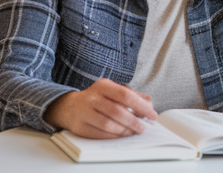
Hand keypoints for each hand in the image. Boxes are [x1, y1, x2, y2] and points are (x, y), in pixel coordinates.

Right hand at [43, 78, 157, 138]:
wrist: (69, 106)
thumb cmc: (97, 99)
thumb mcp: (113, 92)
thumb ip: (132, 96)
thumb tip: (149, 104)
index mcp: (103, 86)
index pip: (126, 95)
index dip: (141, 107)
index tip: (152, 115)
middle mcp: (92, 97)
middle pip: (118, 111)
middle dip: (134, 121)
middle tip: (143, 128)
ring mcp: (84, 111)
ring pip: (108, 124)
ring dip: (124, 130)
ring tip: (133, 132)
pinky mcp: (80, 126)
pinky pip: (100, 133)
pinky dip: (113, 136)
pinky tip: (120, 135)